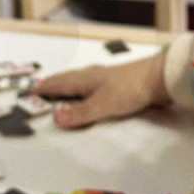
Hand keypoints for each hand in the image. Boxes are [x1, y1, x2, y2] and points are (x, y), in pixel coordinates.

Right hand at [35, 52, 169, 129]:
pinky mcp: (119, 83)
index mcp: (86, 80)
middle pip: (69, 79)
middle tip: (43, 86)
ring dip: (69, 84)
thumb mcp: (103, 104)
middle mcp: (93, 76)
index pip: (60, 84)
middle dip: (55, 83)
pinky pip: (94, 85)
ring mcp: (107, 78)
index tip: (32, 89)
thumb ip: (81, 112)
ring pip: (81, 80)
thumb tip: (56, 117)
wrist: (161, 77)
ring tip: (64, 87)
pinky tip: (92, 89)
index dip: (46, 87)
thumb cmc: (131, 88)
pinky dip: (85, 88)